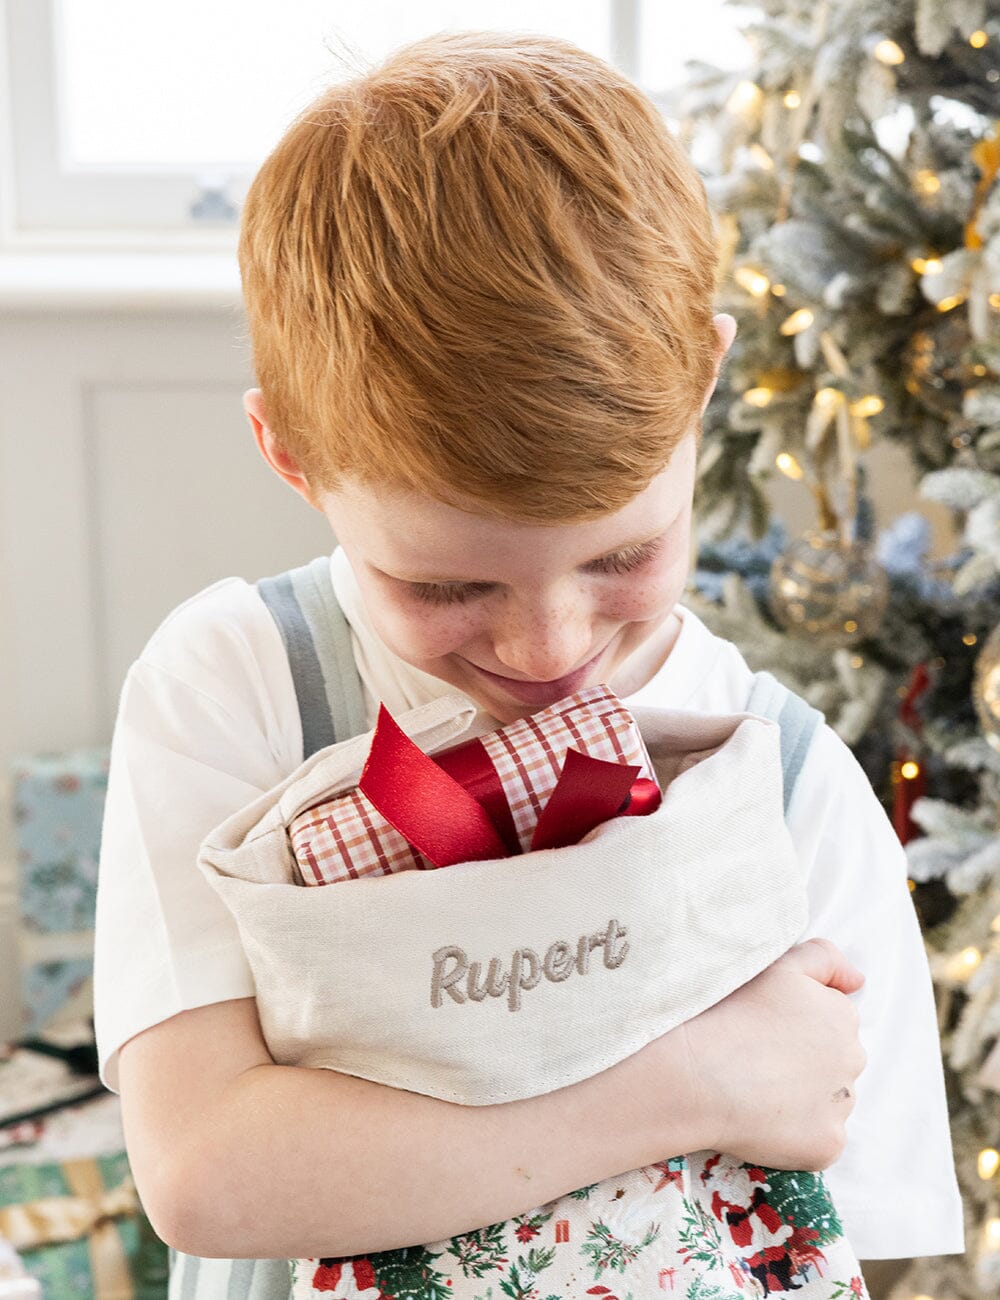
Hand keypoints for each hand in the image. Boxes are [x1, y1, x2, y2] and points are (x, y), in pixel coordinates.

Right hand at [678, 938, 866, 1170]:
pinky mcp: (828, 1145)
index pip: (831, 1023)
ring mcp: (842, 1107)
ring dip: (804, 1099)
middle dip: (806, 1063)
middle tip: (758, 1060)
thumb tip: (859, 980)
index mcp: (843, 1015)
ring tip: (757, 1091)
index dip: (795, 1027)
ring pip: (829, 1102)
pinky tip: (763, 1121)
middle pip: (835, 1063)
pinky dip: (798, 1134)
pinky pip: (820, 1140)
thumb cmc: (732, 1013)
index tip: (764, 1030)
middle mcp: (853, 1060)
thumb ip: (824, 958)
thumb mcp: (778, 966)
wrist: (698, 1072)